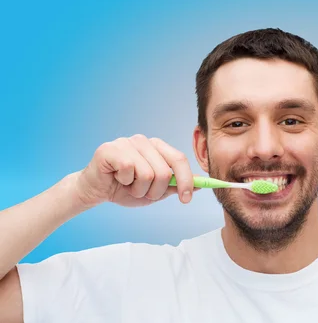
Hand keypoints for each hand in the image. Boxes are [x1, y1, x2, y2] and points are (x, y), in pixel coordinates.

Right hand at [75, 134, 195, 207]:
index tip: (187, 198)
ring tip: (128, 186)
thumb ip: (174, 186)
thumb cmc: (124, 189)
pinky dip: (124, 182)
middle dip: (155, 191)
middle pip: (164, 171)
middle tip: (143, 193)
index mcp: (157, 147)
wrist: (95, 192)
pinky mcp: (110, 149)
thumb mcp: (154, 191)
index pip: (179, 159)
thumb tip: (201, 185)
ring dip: (139, 189)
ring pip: (147, 173)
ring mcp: (127, 142)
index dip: (186, 180)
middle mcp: (144, 141)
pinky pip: (128, 170)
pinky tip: (117, 179)